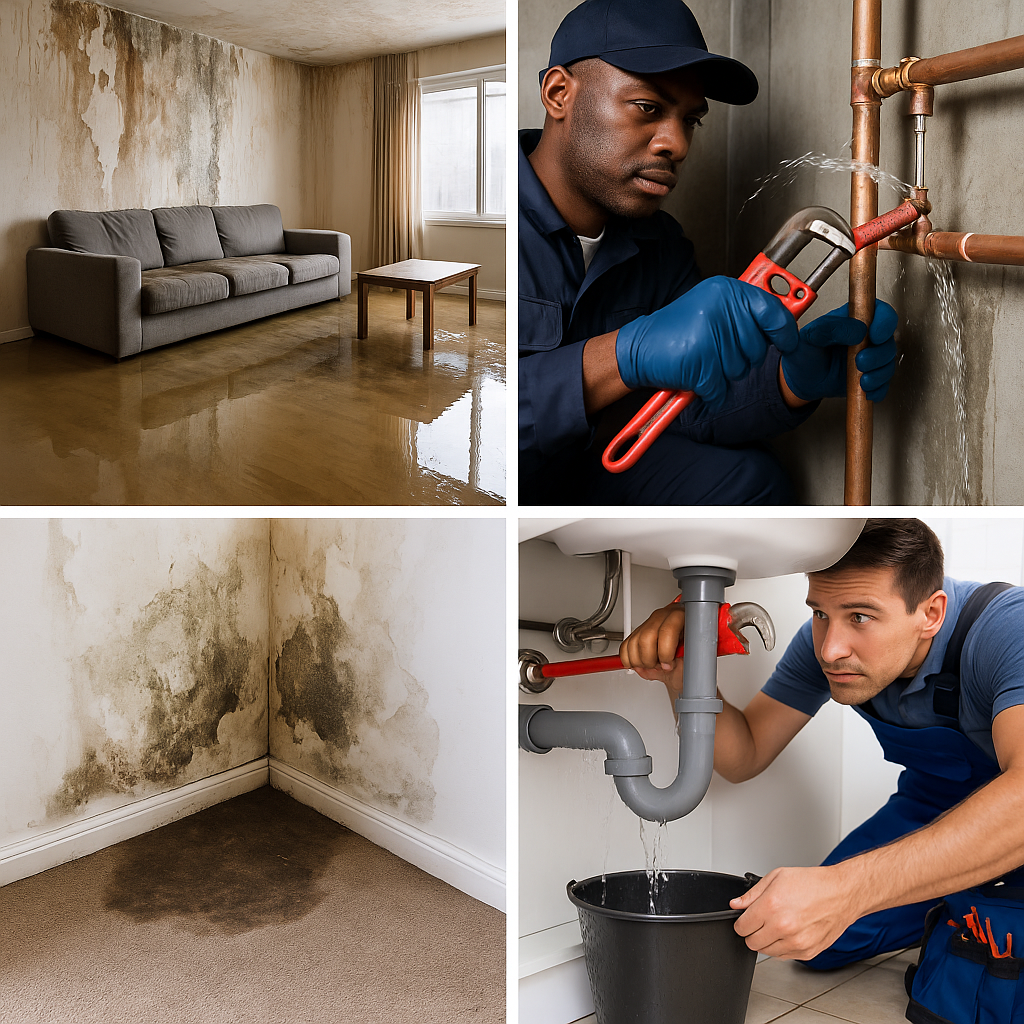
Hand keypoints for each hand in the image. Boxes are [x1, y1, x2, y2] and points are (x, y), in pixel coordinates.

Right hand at [615, 277, 799, 409]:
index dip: (785, 330)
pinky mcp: (700, 362)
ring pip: (740, 371)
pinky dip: (710, 391)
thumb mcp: (713, 307)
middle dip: (742, 359)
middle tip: (717, 352)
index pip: (772, 310)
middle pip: (758, 348)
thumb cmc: (676, 331)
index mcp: (726, 290)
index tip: (789, 341)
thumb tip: (785, 321)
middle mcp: (720, 308)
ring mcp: (709, 335)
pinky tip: (695, 377)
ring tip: (702, 361)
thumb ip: (746, 312)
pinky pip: (721, 389)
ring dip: (722, 376)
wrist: (638, 348)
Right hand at [619, 603, 685, 706]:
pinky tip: (640, 665)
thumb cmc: (692, 655)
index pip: (667, 630)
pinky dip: (629, 659)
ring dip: (639, 661)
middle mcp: (663, 617)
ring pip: (633, 642)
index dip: (665, 653)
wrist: (686, 654)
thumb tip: (679, 665)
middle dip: (650, 659)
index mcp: (682, 618)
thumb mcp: (696, 659)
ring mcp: (649, 623)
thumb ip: (688, 660)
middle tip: (659, 667)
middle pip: (646, 637)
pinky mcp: (638, 632)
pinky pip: (626, 646)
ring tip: (652, 667)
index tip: (668, 665)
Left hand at [729, 865, 860, 959]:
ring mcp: (796, 942)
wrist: (841, 894)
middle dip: (752, 932)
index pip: (742, 927)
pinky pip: (783, 956)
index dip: (741, 923)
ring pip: (766, 952)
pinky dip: (782, 947)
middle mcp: (782, 927)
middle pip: (752, 943)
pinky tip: (789, 932)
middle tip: (760, 922)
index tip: (745, 920)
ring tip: (777, 925)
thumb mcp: (776, 877)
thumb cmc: (812, 883)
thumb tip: (736, 904)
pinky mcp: (807, 952)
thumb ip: (752, 894)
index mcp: (771, 907)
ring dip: (767, 941)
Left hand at [780, 299, 897, 401]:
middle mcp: (866, 336)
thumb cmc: (804, 353)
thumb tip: (857, 330)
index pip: (880, 312)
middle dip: (879, 354)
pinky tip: (864, 390)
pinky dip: (877, 389)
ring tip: (860, 379)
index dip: (885, 321)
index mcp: (853, 319)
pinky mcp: (870, 376)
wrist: (801, 380)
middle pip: (888, 340)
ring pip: (888, 362)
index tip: (875, 335)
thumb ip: (828, 328)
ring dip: (878, 373)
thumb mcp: (808, 337)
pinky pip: (883, 384)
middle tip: (860, 361)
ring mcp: (870, 357)